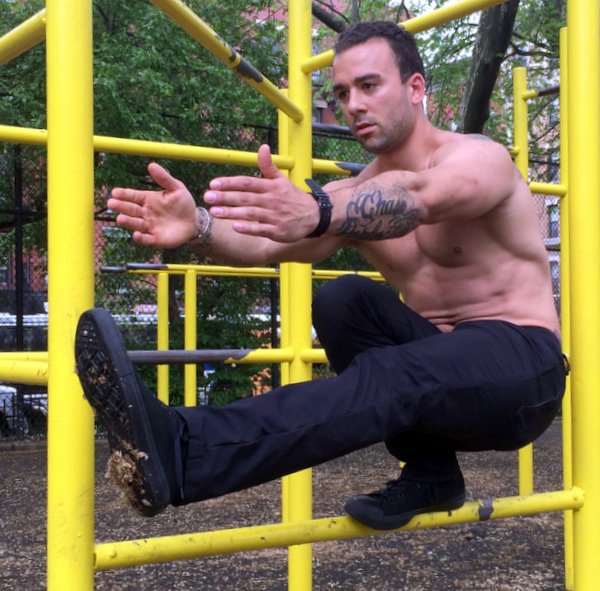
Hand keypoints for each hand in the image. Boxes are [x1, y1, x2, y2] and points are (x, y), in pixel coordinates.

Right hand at [109, 163, 197, 247]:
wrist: (193, 221)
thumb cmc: (183, 203)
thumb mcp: (176, 188)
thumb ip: (164, 178)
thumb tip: (151, 165)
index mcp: (148, 199)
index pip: (133, 196)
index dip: (124, 194)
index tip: (115, 192)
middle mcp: (146, 213)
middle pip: (131, 210)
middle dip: (121, 207)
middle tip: (111, 204)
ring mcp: (149, 226)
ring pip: (136, 224)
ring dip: (128, 222)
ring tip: (120, 219)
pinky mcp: (156, 239)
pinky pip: (146, 239)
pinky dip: (140, 238)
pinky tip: (136, 235)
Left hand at [204, 144, 319, 241]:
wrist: (314, 216)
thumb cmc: (293, 198)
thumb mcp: (282, 180)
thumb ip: (268, 166)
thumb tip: (262, 147)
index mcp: (270, 187)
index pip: (247, 182)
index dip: (230, 182)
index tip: (213, 183)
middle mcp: (271, 200)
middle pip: (246, 197)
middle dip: (226, 197)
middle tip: (208, 197)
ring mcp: (274, 216)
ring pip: (250, 213)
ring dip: (232, 212)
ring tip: (215, 212)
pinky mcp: (277, 231)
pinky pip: (261, 229)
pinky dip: (248, 227)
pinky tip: (235, 226)